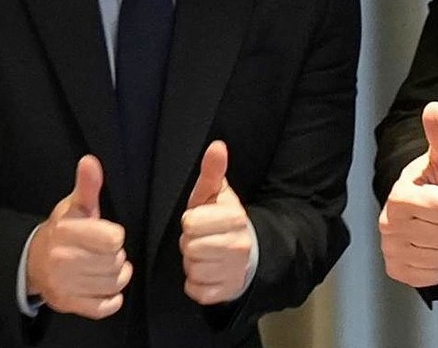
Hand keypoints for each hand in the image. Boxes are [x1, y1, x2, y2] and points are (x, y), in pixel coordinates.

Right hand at [27, 155, 131, 318]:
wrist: (33, 261)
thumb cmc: (62, 232)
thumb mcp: (74, 206)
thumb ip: (87, 185)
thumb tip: (90, 161)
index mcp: (66, 232)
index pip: (113, 239)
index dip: (114, 237)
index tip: (106, 235)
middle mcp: (62, 260)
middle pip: (116, 263)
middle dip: (115, 257)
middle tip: (102, 253)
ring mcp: (64, 285)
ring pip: (114, 285)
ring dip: (116, 277)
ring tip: (104, 267)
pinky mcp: (67, 305)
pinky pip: (104, 307)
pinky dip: (111, 299)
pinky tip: (103, 287)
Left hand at [180, 141, 253, 304]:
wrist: (248, 252)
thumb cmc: (222, 219)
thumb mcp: (216, 194)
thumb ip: (213, 171)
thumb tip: (217, 145)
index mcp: (235, 218)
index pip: (190, 223)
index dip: (190, 222)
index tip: (201, 221)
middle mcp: (239, 246)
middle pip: (189, 248)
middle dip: (190, 243)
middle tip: (202, 239)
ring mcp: (234, 271)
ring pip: (192, 269)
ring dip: (193, 264)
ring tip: (205, 254)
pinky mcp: (226, 291)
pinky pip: (196, 290)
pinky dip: (197, 283)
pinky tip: (208, 272)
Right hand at [379, 102, 437, 287]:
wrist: (427, 211)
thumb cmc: (437, 183)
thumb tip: (435, 107)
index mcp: (398, 196)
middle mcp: (387, 224)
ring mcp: (390, 249)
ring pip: (437, 257)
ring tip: (434, 230)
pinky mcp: (396, 270)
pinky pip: (430, 276)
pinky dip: (437, 266)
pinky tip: (429, 249)